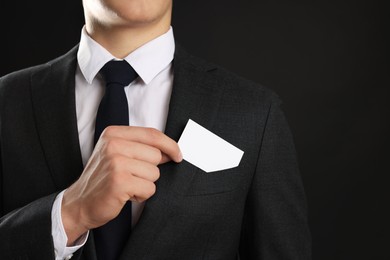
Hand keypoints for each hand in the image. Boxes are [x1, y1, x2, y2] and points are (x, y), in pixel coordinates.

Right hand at [61, 126, 181, 244]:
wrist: (79, 203)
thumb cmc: (103, 179)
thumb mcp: (117, 154)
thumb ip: (141, 147)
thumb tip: (171, 150)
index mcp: (113, 133)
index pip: (152, 134)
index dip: (170, 145)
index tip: (178, 154)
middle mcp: (113, 145)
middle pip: (156, 155)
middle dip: (150, 170)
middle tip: (132, 176)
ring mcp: (116, 162)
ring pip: (154, 173)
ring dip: (145, 183)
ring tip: (127, 185)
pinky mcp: (120, 181)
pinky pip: (150, 188)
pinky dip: (142, 195)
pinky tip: (126, 194)